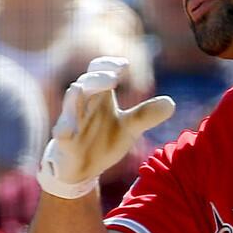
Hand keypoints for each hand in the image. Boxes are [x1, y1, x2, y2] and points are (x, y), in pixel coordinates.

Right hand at [38, 57, 174, 198]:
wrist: (83, 167)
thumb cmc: (103, 139)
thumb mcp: (129, 128)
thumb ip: (146, 115)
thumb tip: (171, 103)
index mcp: (100, 97)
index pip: (99, 71)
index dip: (109, 66)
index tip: (124, 65)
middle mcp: (84, 105)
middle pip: (85, 84)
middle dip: (96, 79)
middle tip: (112, 78)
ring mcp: (72, 123)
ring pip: (70, 106)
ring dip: (75, 98)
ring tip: (80, 89)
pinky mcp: (65, 142)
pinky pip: (61, 134)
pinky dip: (63, 130)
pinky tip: (67, 131)